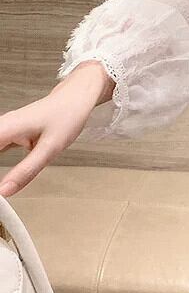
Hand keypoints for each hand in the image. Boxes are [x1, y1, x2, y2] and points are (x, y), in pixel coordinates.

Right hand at [0, 69, 107, 196]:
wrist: (76, 98)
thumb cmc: (67, 117)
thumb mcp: (50, 148)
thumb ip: (26, 171)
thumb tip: (3, 192)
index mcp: (6, 128)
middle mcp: (1, 127)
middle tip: (0, 194)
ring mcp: (4, 129)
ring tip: (0, 191)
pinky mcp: (9, 133)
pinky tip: (1, 177)